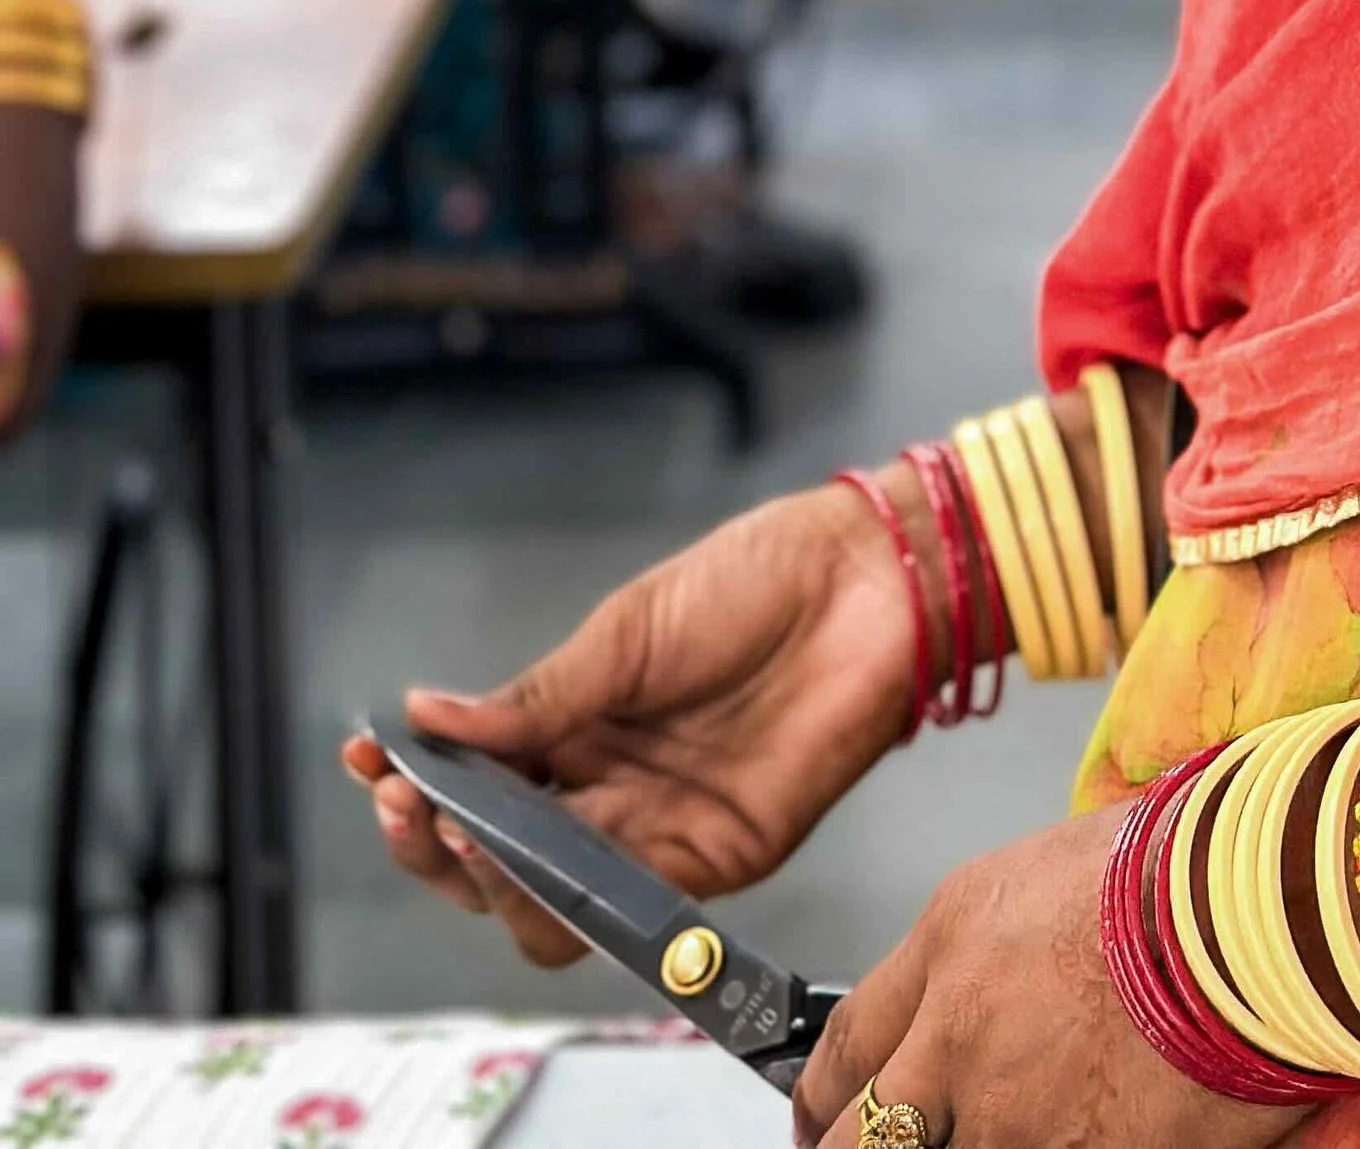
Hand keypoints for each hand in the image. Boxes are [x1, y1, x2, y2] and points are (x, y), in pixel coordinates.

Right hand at [340, 478, 922, 966]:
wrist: (863, 583)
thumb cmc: (755, 581)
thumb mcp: (628, 630)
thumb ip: (537, 696)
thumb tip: (424, 719)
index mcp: (580, 727)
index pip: (481, 787)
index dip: (422, 789)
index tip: (370, 767)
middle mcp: (610, 790)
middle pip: (502, 861)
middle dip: (440, 850)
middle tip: (410, 813)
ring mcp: (659, 830)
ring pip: (552, 902)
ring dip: (494, 883)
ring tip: (462, 836)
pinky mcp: (715, 858)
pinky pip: (629, 903)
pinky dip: (573, 895)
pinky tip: (536, 860)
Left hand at [792, 805, 1302, 1148]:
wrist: (1262, 900)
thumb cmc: (1181, 860)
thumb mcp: (1054, 874)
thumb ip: (997, 950)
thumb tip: (991, 996)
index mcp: (948, 943)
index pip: (844, 1047)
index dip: (823, 1101)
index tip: (823, 1121)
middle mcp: (958, 1035)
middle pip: (860, 1139)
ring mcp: (1015, 1114)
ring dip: (980, 1146)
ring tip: (1027, 1125)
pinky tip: (1092, 1139)